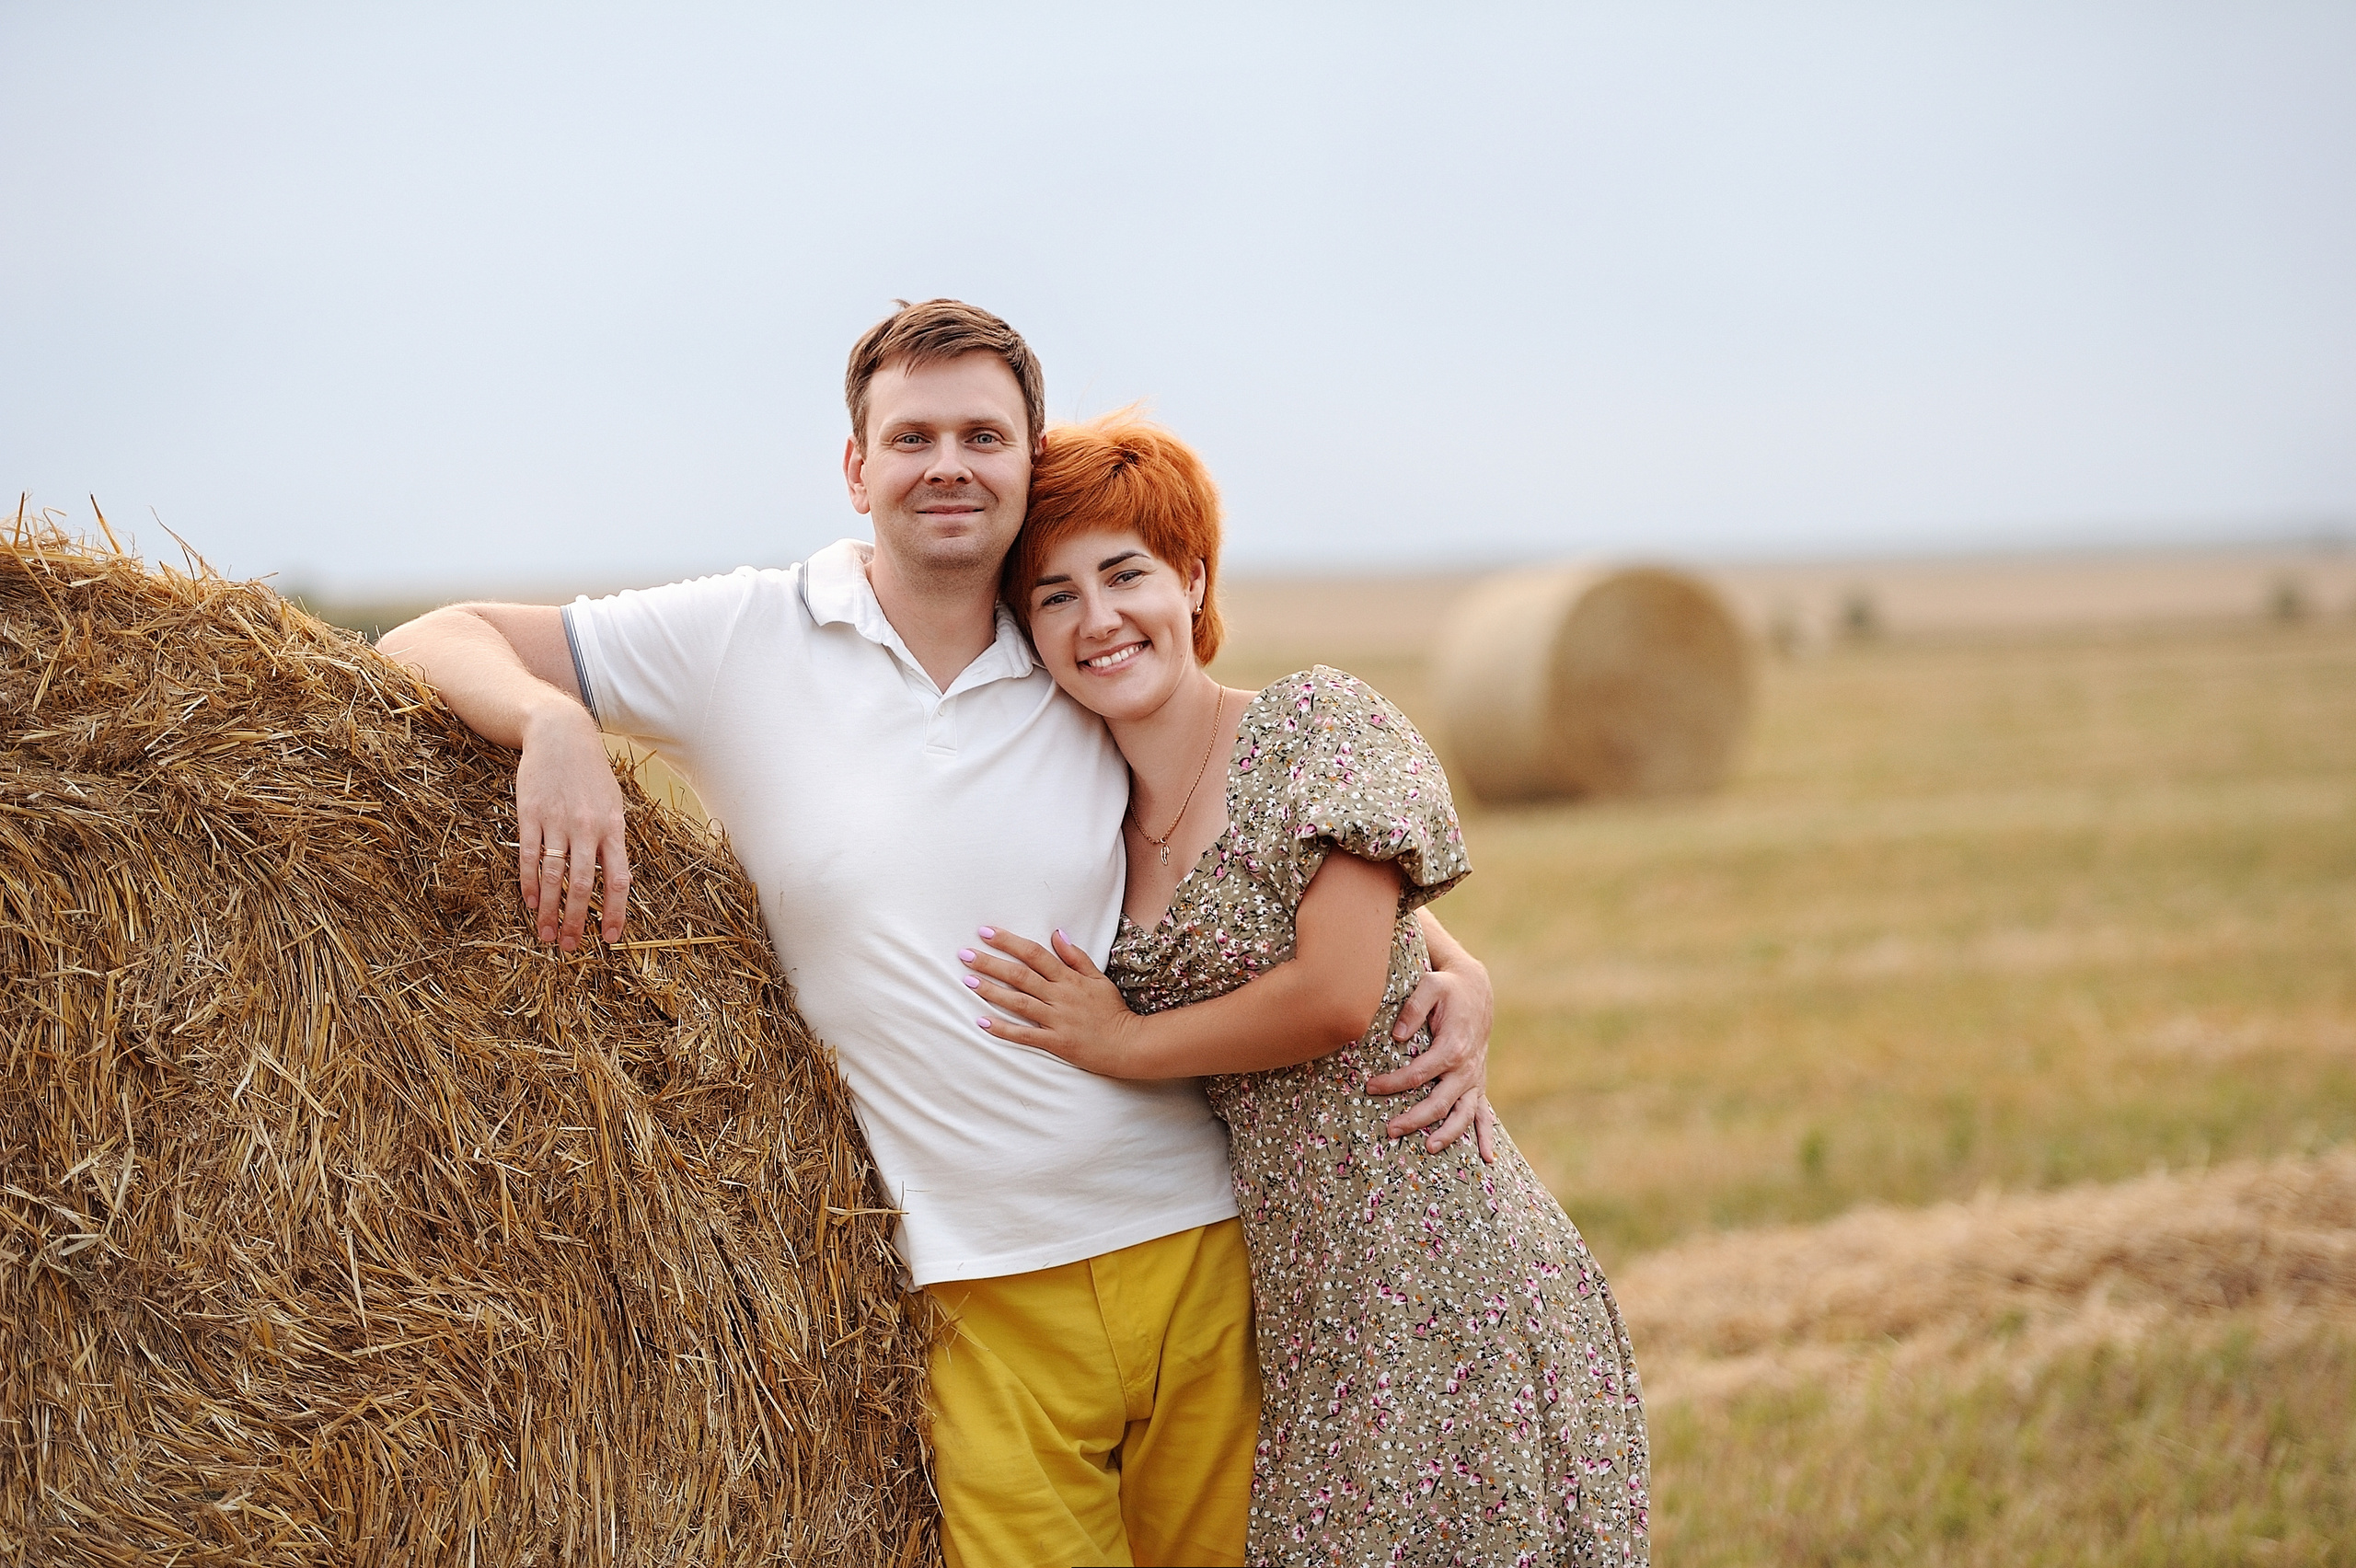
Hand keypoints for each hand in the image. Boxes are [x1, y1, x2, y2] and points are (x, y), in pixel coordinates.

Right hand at [516, 702, 631, 950]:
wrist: (561, 733)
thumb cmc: (590, 773)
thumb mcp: (612, 803)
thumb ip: (614, 840)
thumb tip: (617, 880)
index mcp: (613, 827)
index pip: (618, 879)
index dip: (614, 911)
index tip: (609, 938)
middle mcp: (587, 827)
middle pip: (583, 884)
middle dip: (577, 920)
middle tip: (570, 947)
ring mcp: (557, 821)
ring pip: (552, 876)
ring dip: (548, 909)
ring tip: (545, 934)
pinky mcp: (530, 814)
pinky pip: (528, 856)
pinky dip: (526, 883)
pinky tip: (527, 902)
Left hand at [958, 928, 1141, 1074]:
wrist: (1128, 1044)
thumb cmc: (1112, 1010)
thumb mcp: (1098, 978)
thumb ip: (1076, 957)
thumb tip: (1056, 934)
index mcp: (1069, 978)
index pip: (1034, 954)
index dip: (1009, 942)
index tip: (987, 932)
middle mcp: (1060, 996)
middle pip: (1020, 975)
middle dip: (991, 963)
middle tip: (965, 954)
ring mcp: (1057, 1019)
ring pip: (1019, 1002)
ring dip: (992, 991)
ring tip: (969, 981)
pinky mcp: (1056, 1042)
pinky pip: (1025, 1035)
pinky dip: (1003, 1029)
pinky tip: (982, 1022)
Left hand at [1367, 961, 1498, 1161]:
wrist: (1476, 989)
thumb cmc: (1448, 988)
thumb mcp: (1430, 986)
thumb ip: (1413, 1008)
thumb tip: (1398, 1037)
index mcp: (1452, 1047)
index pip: (1417, 1074)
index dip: (1392, 1083)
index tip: (1370, 1087)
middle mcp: (1466, 1067)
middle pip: (1439, 1102)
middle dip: (1414, 1119)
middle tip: (1390, 1130)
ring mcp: (1474, 1077)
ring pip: (1463, 1114)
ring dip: (1448, 1134)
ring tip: (1429, 1148)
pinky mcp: (1477, 1081)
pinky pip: (1483, 1112)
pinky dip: (1486, 1135)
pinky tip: (1488, 1158)